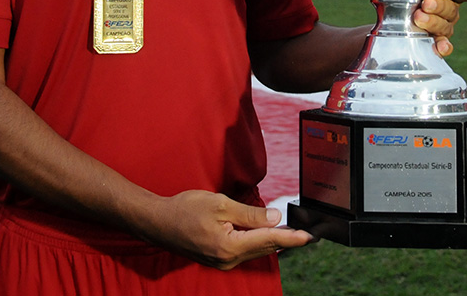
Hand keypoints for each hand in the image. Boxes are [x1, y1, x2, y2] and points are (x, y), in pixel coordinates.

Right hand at [138, 190, 313, 269]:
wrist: (158, 222)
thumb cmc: (185, 210)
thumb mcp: (220, 205)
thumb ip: (250, 214)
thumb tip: (274, 217)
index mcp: (230, 246)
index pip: (268, 240)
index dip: (291, 237)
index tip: (309, 236)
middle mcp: (228, 260)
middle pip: (264, 248)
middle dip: (285, 239)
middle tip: (305, 231)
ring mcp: (222, 262)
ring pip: (255, 250)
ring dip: (271, 241)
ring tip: (290, 232)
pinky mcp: (218, 259)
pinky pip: (244, 251)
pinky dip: (256, 242)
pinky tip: (264, 233)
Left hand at [413, 0, 466, 56]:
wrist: (381, 15)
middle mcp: (447, 10)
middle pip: (450, 9)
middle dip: (439, 6)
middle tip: (426, 3)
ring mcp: (442, 27)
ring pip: (445, 26)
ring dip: (434, 23)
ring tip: (419, 18)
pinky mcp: (433, 42)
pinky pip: (442, 46)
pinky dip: (443, 46)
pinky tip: (442, 47)